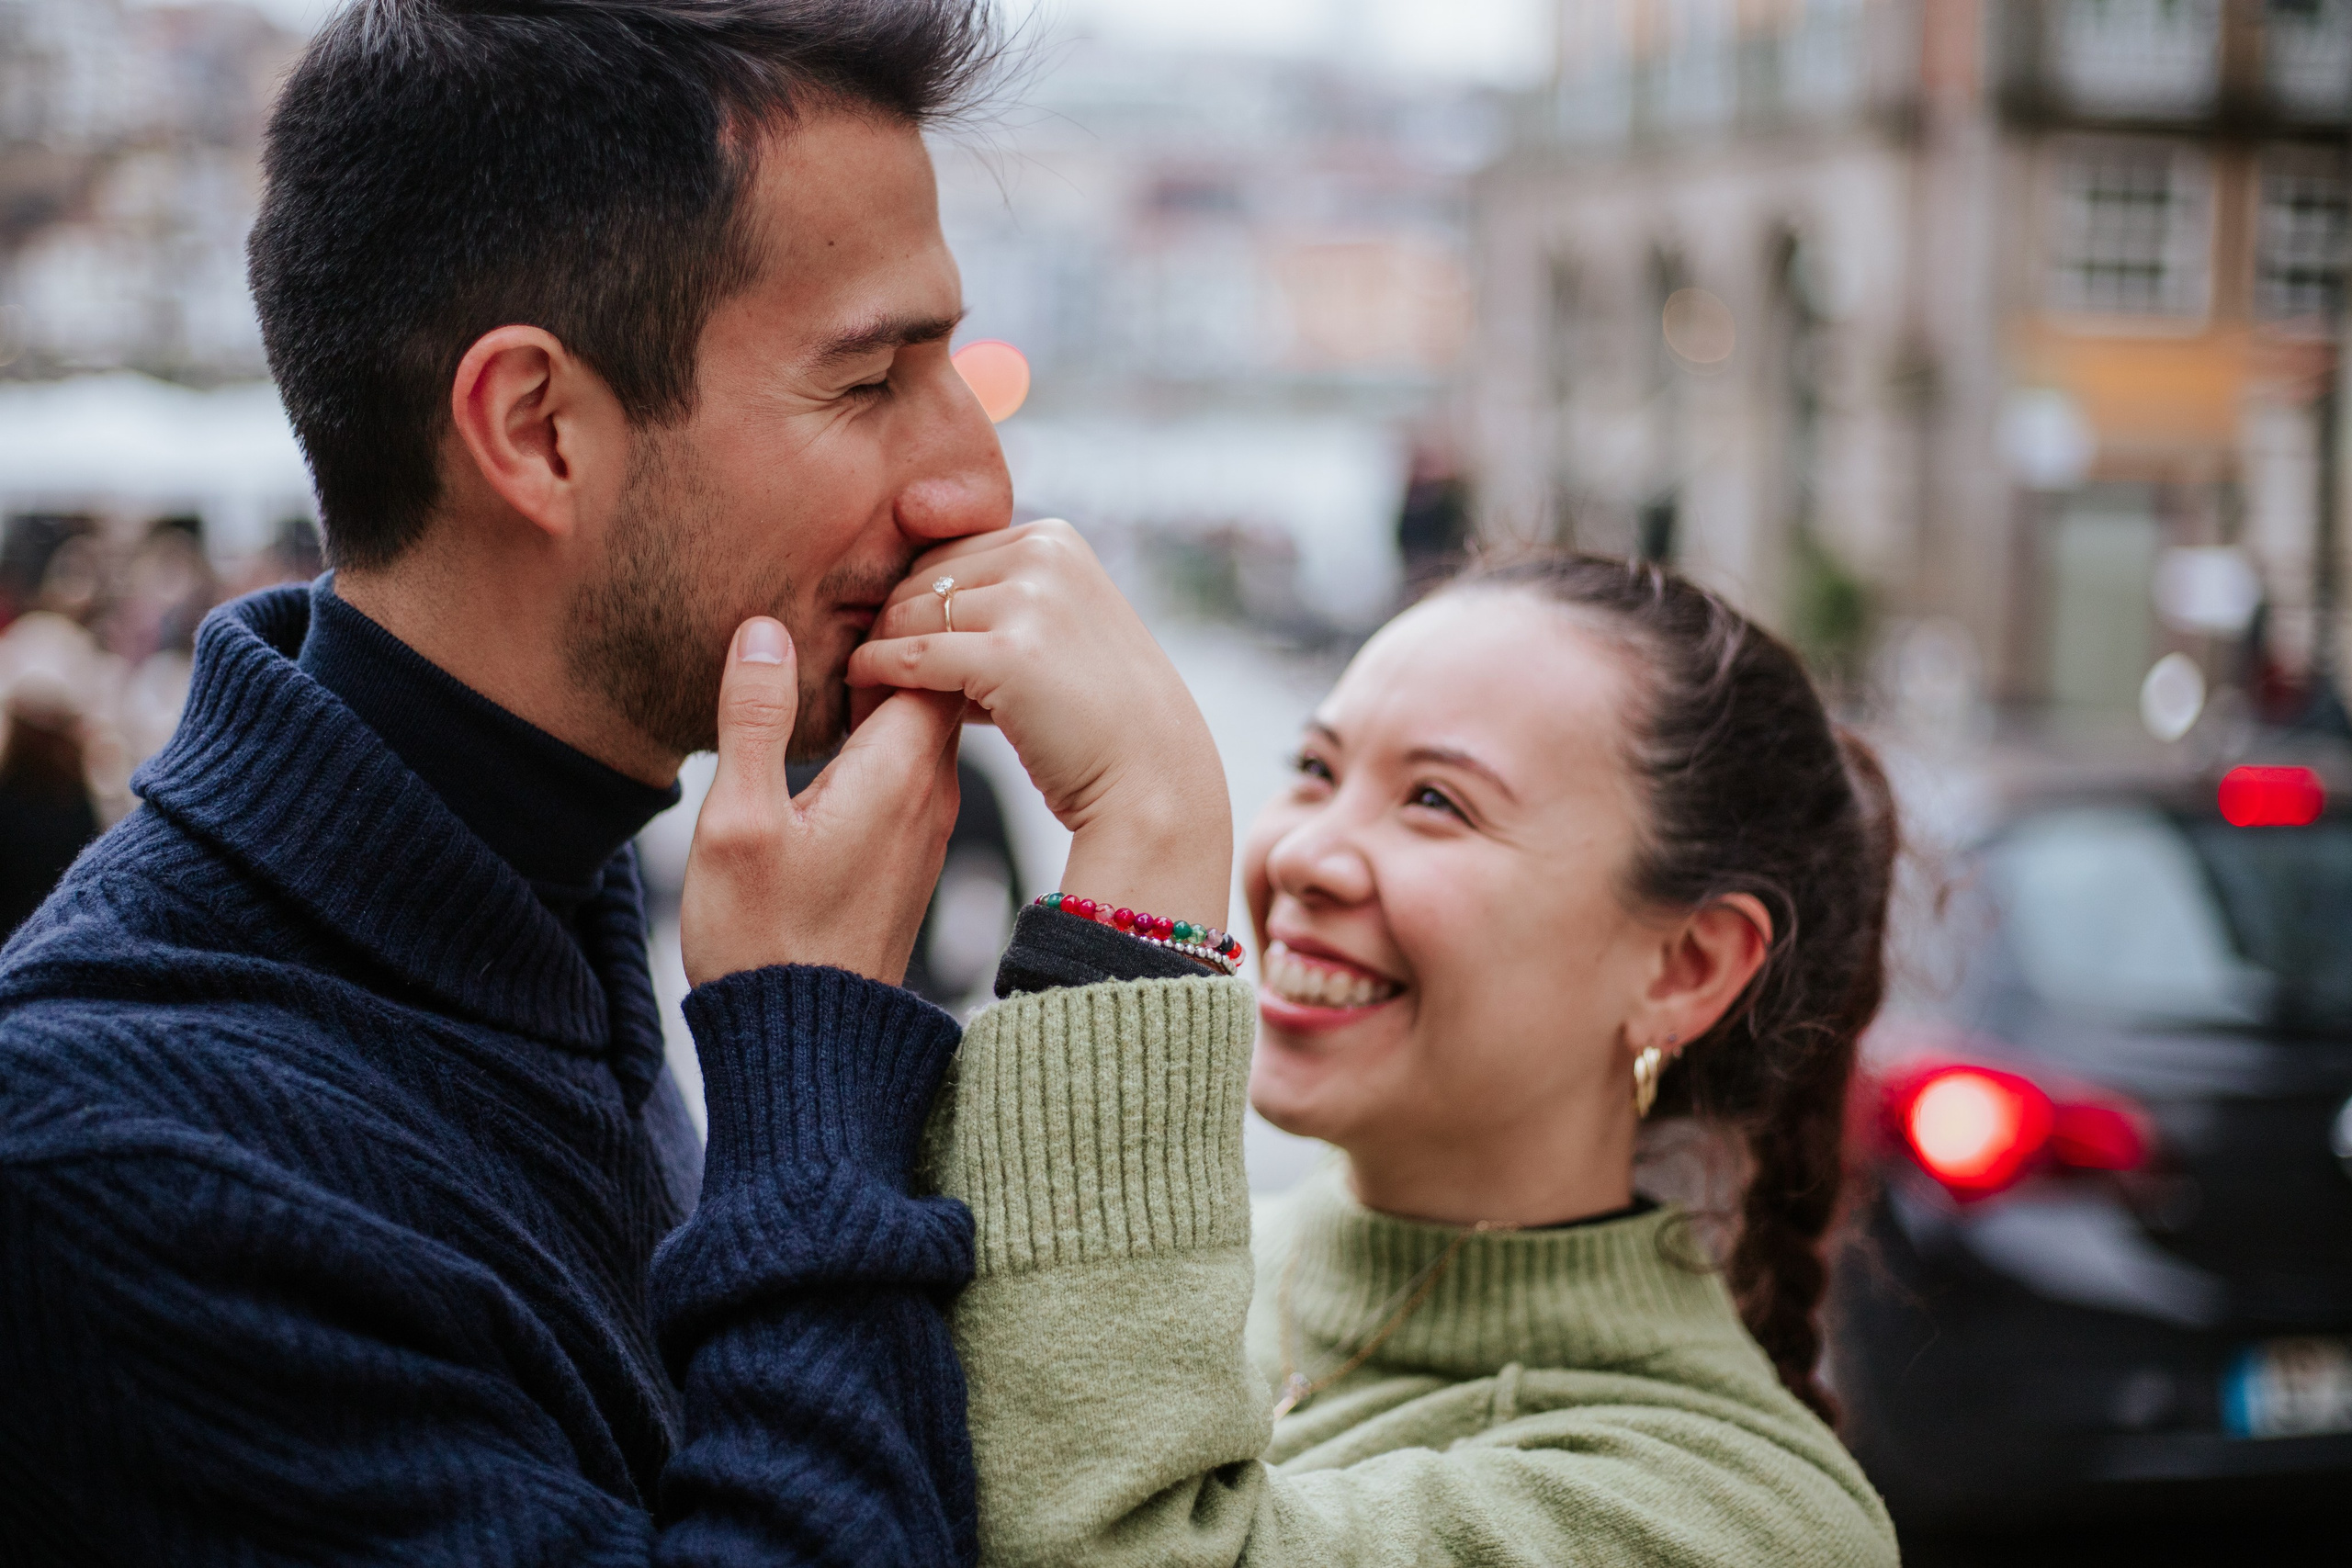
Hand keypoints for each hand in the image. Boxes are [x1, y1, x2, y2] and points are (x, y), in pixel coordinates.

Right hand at [681, 617, 962, 987]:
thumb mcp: (740, 822)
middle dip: (896, 642)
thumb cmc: (764, 940)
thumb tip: (764, 630)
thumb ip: (756, 720)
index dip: (897, 611)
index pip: (933, 652)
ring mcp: (926, 827)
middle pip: (935, 683)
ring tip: (824, 658)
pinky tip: (830, 734)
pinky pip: (908, 770)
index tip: (847, 588)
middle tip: (835, 603)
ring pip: (922, 728)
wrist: (806, 1047)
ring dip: (883, 692)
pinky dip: (880, 738)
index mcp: (899, 771)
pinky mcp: (909, 856)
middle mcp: (932, 793)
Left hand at [847, 519, 1230, 928]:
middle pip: (920, 578)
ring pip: (909, 614)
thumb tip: (909, 606)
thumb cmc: (1099, 717)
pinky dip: (877, 671)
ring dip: (875, 649)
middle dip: (886, 622)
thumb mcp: (1058, 629)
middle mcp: (1044, 555)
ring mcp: (1030, 601)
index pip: (946, 553)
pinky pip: (913, 655)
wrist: (1151, 778)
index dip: (910, 598)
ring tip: (860, 684)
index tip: (887, 638)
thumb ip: (1000, 603)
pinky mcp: (1009, 654)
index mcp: (1054, 539)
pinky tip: (860, 687)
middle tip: (861, 665)